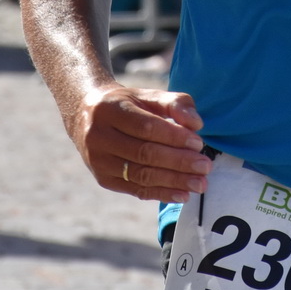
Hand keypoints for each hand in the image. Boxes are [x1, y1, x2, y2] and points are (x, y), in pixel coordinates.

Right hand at [75, 84, 210, 202]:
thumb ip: (175, 103)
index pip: (145, 126)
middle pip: (144, 153)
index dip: (173, 137)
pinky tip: (183, 194)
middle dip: (178, 162)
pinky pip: (135, 189)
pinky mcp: (103, 179)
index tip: (198, 144)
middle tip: (205, 167)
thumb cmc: (127, 104)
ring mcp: (98, 160)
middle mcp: (99, 136)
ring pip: (140, 175)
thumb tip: (196, 124)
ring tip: (199, 184)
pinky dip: (161, 193)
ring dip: (173, 182)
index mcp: (109, 109)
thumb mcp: (147, 95)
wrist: (85, 116)